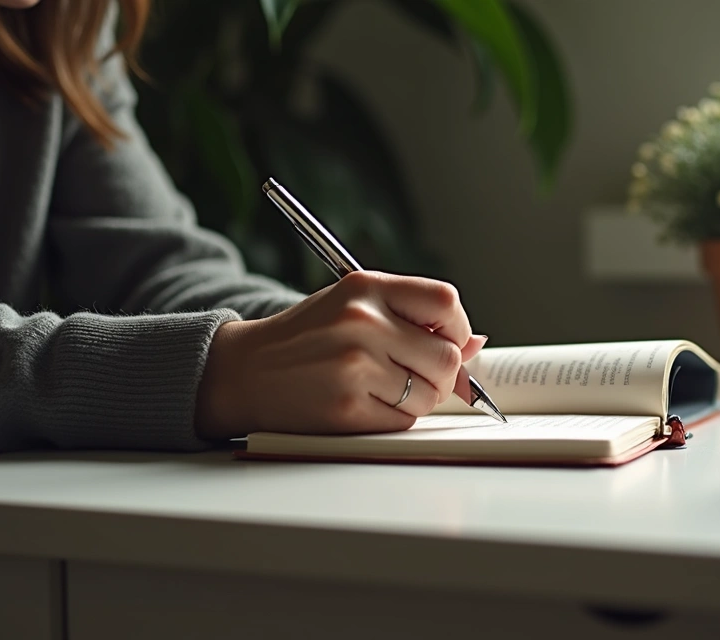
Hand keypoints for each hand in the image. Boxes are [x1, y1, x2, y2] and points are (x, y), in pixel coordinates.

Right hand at [194, 271, 487, 439]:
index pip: (446, 303)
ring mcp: (355, 365)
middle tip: (413, 374)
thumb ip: (413, 317)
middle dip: (441, 374)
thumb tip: (476, 344)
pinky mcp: (348, 406)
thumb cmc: (306, 338)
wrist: (244, 370)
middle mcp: (362, 322)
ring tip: (383, 388)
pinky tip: (365, 404)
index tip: (448, 342)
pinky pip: (404, 420)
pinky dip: (394, 418)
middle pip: (446, 356)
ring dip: (418, 399)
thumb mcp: (354, 307)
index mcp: (366, 287)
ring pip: (430, 394)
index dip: (456, 329)